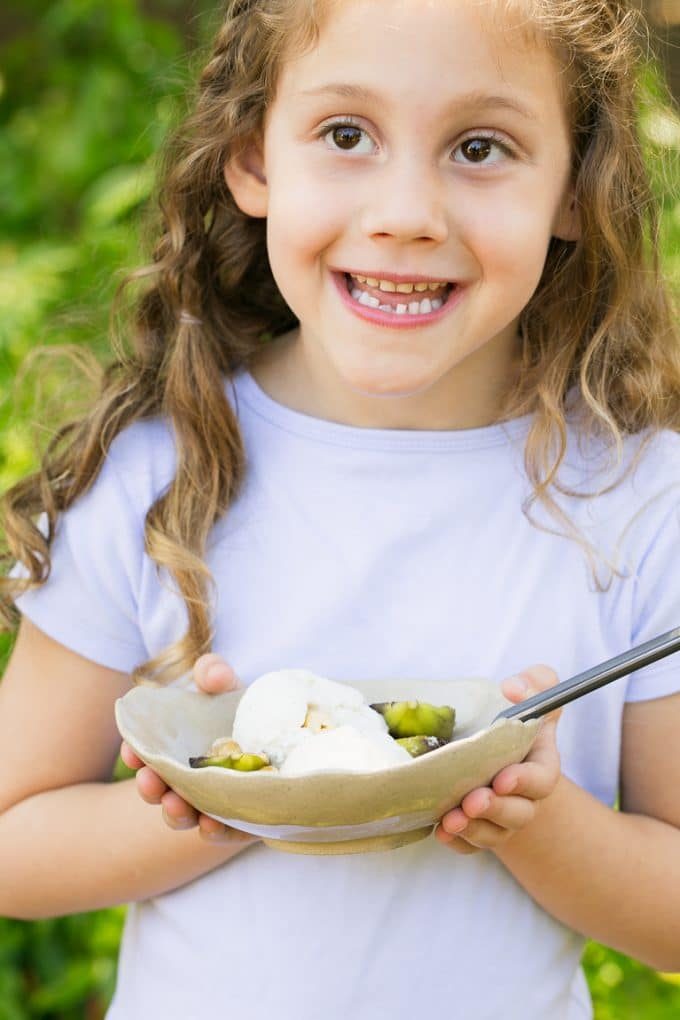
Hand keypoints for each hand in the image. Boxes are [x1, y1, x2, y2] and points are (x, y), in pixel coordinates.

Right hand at [120, 654, 255, 843]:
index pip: (148, 754)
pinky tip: (211, 823)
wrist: (290, 737)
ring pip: (185, 815)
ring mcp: (213, 801)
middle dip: (150, 787)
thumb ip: (216, 674)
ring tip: (176, 805)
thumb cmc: (246, 710)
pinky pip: (223, 831)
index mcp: (178, 748)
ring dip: (176, 813)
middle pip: (160, 789)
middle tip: (150, 780)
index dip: (135, 753)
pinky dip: (214, 830)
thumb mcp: (229, 688)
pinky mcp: (241, 819)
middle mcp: (189, 778)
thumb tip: (211, 675)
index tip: (131, 750)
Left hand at [434, 664, 561, 854]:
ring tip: (451, 819)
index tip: (502, 778)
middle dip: (494, 809)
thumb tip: (512, 689)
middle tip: (471, 800)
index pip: (542, 780)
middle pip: (518, 813)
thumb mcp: (533, 689)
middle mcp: (524, 797)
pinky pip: (470, 845)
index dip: (524, 782)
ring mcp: (501, 817)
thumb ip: (533, 683)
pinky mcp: (479, 829)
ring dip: (473, 829)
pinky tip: (439, 832)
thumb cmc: (515, 713)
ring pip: (493, 833)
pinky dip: (457, 842)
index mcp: (541, 764)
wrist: (495, 744)